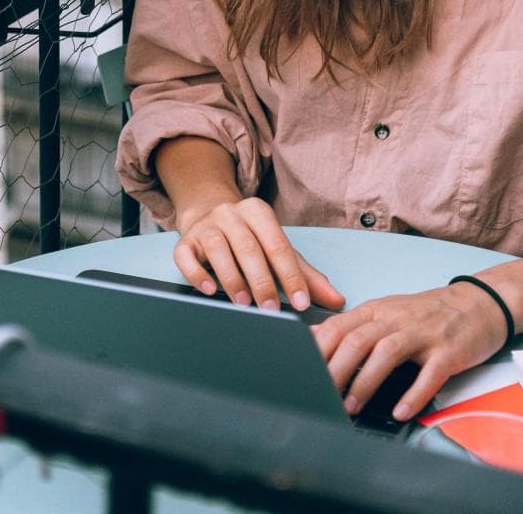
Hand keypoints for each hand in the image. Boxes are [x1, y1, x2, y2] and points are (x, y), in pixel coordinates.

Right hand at [171, 196, 346, 311]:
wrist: (207, 214)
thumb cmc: (249, 238)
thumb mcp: (278, 251)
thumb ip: (306, 275)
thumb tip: (337, 301)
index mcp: (259, 213)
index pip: (278, 246)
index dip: (291, 275)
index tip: (301, 303)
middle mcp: (231, 214)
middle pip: (249, 247)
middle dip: (262, 281)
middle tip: (271, 310)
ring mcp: (205, 226)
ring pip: (218, 249)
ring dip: (232, 278)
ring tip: (243, 303)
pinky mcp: (185, 241)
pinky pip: (186, 256)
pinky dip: (197, 273)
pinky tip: (210, 290)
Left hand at [311, 282, 507, 420]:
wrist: (479, 303)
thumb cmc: (428, 314)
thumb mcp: (386, 312)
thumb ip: (351, 326)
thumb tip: (313, 337)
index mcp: (377, 311)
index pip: (339, 326)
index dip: (318, 350)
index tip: (302, 373)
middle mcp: (397, 319)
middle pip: (358, 340)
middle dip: (336, 369)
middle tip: (321, 395)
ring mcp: (424, 334)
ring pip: (387, 353)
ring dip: (366, 382)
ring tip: (352, 407)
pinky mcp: (449, 351)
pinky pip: (429, 374)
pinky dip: (413, 394)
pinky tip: (400, 411)